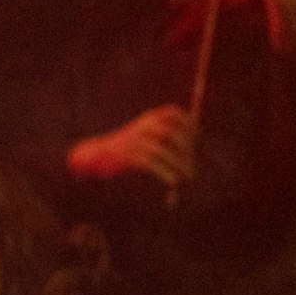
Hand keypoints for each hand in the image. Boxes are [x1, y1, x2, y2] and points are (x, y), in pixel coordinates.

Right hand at [67, 104, 195, 188]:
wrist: (98, 156)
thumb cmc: (128, 149)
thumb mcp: (146, 135)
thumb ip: (166, 136)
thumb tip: (193, 146)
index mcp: (147, 119)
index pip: (171, 113)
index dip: (187, 123)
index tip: (197, 136)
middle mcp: (140, 127)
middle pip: (168, 132)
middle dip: (184, 147)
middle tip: (192, 161)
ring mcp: (133, 141)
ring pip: (160, 150)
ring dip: (177, 163)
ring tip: (187, 175)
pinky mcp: (127, 156)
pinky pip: (150, 163)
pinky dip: (164, 172)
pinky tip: (172, 181)